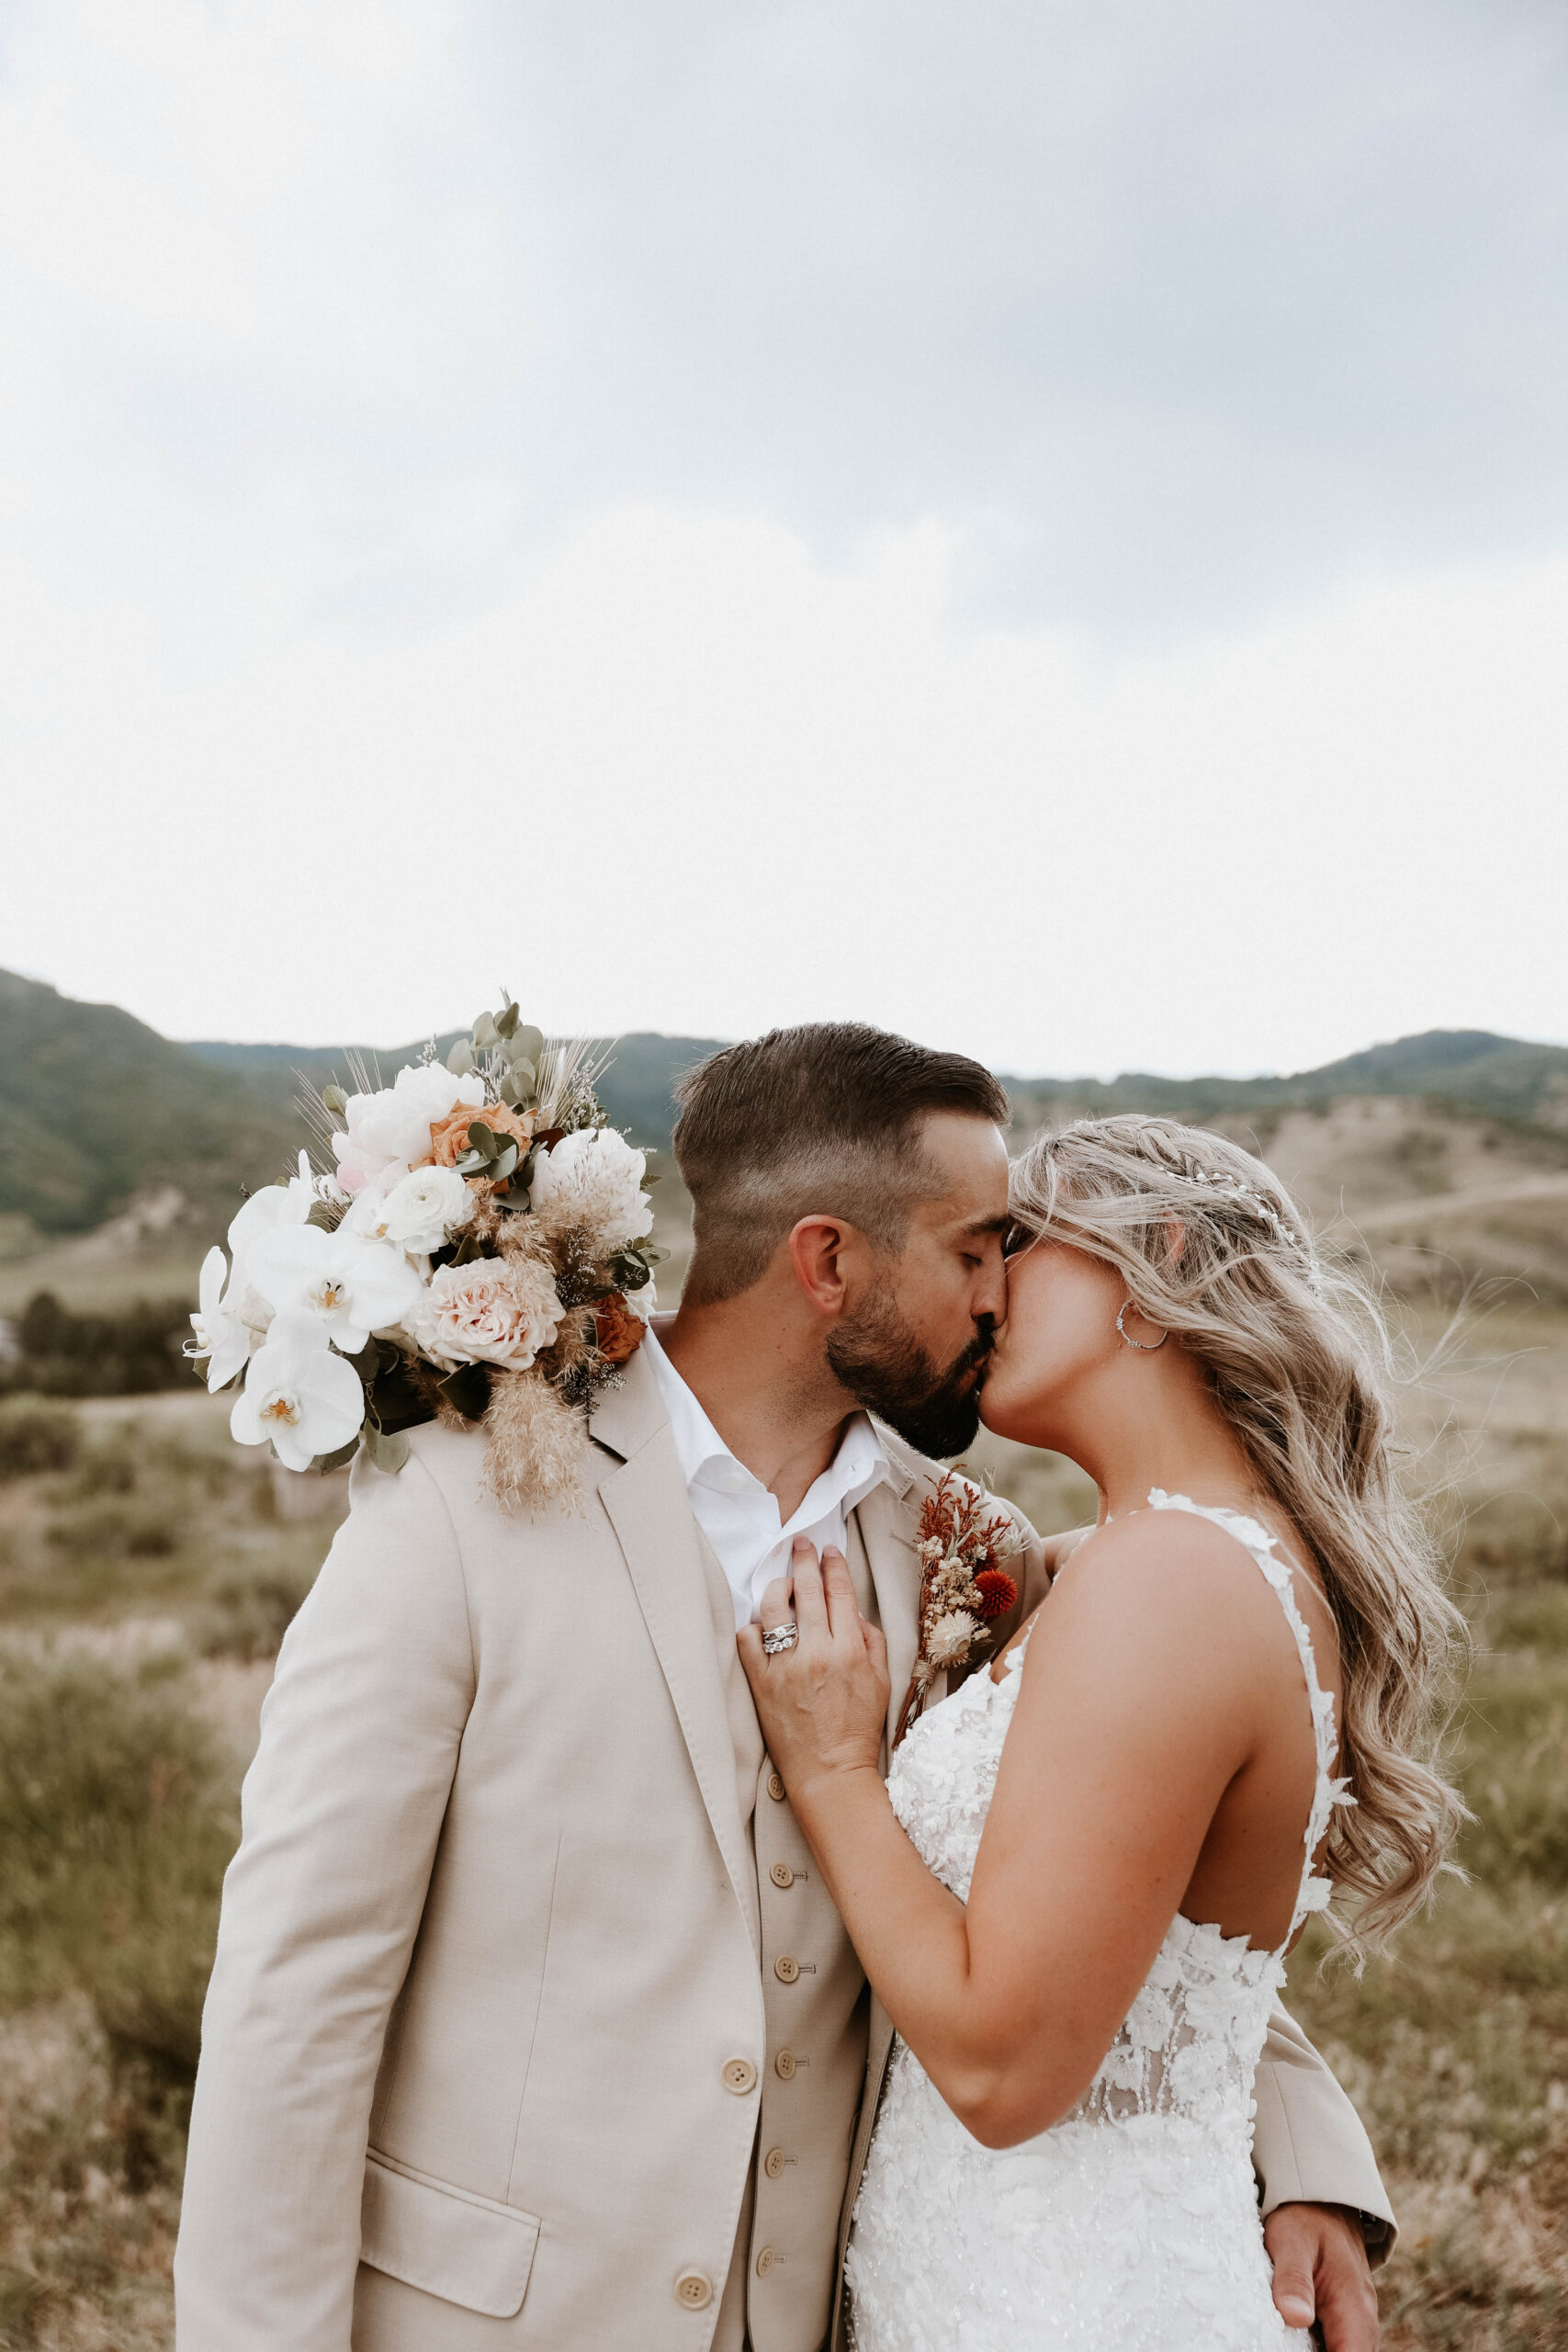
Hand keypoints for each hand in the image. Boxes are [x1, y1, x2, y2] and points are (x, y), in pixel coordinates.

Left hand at [738, 1541, 889, 1807]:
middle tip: (801, 1545)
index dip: (834, 1565)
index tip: (828, 1550)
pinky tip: (761, 1626)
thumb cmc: (858, 1729)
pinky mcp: (761, 1683)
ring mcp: (786, 1666)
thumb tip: (854, 1612)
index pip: (840, 1592)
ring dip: (778, 1587)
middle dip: (804, 1560)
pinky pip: (748, 1640)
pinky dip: (753, 1627)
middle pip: (808, 1590)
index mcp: (850, 1650)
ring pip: (775, 1607)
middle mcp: (817, 1652)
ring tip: (782, 1583)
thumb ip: (872, 1641)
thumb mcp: (881, 1682)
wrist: (829, 1772)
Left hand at [1263, 2202, 1378, 2349]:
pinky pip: (1337, 2343)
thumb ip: (1294, 2280)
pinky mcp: (1344, 2318)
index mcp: (1354, 2309)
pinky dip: (1318, 2345)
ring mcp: (1355, 2320)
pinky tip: (1292, 2339)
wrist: (1322, 2198)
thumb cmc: (1305, 2218)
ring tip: (1284, 2340)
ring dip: (1318, 2349)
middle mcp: (1362, 2321)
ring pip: (1343, 2350)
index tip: (1292, 2349)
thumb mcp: (1292, 2242)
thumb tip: (1295, 2318)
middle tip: (1280, 2343)